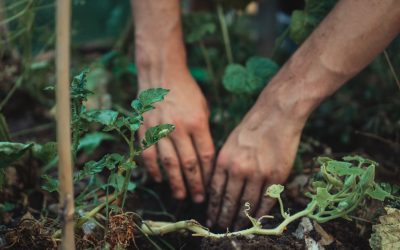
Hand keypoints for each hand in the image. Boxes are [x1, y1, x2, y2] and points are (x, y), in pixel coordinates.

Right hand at [139, 71, 214, 202]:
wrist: (162, 74)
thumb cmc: (187, 92)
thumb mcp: (203, 108)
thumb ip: (204, 133)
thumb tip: (205, 159)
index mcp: (197, 122)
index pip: (205, 155)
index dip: (208, 174)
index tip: (211, 187)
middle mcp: (178, 128)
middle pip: (188, 164)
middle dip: (195, 185)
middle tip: (198, 200)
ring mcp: (160, 129)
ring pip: (168, 163)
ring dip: (175, 183)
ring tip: (181, 196)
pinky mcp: (145, 129)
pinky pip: (148, 154)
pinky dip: (153, 169)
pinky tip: (159, 180)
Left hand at [206, 91, 304, 229]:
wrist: (276, 114)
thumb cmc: (251, 127)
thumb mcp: (229, 143)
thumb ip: (223, 165)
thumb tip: (217, 188)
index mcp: (224, 160)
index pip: (215, 192)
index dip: (212, 208)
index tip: (210, 219)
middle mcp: (239, 169)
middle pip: (229, 202)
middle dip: (224, 218)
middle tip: (221, 228)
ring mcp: (258, 174)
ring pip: (247, 205)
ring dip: (241, 219)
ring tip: (237, 227)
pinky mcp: (276, 176)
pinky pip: (267, 201)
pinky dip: (261, 213)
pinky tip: (256, 220)